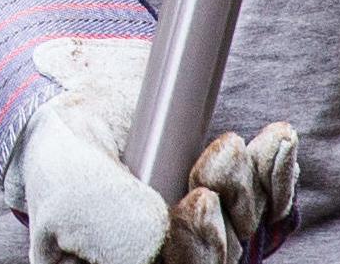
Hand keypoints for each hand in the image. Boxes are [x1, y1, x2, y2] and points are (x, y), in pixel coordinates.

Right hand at [0, 0, 296, 263]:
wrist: (75, 92)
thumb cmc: (62, 151)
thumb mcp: (74, 191)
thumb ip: (115, 224)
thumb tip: (172, 230)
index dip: (199, 249)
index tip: (196, 201)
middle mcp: (173, 255)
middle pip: (220, 255)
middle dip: (222, 216)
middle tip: (207, 176)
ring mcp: (204, 225)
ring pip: (247, 226)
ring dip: (246, 186)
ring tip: (227, 146)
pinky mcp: (228, 191)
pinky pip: (270, 199)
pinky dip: (277, 172)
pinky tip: (276, 142)